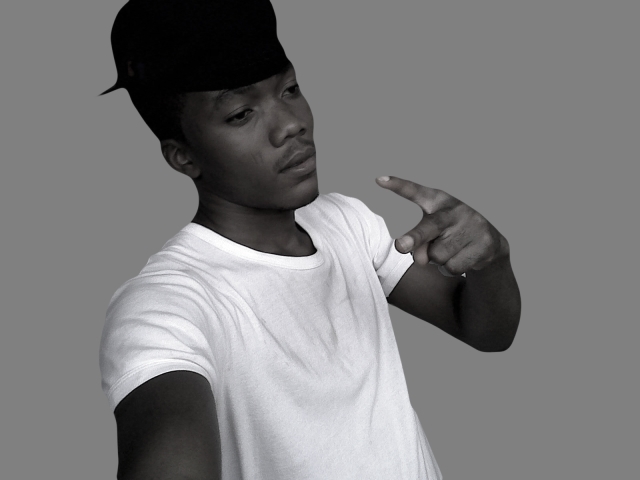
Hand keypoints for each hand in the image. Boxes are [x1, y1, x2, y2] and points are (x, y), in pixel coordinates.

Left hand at [376, 175, 508, 276]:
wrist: (489, 242)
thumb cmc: (450, 233)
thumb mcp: (432, 233)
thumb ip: (420, 243)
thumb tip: (421, 260)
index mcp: (439, 200)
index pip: (416, 191)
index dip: (399, 186)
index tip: (379, 180)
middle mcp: (455, 210)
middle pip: (430, 227)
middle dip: (414, 238)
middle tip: (400, 247)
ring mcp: (472, 226)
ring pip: (437, 255)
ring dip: (438, 260)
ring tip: (451, 249)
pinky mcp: (484, 244)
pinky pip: (452, 267)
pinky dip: (450, 268)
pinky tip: (461, 257)